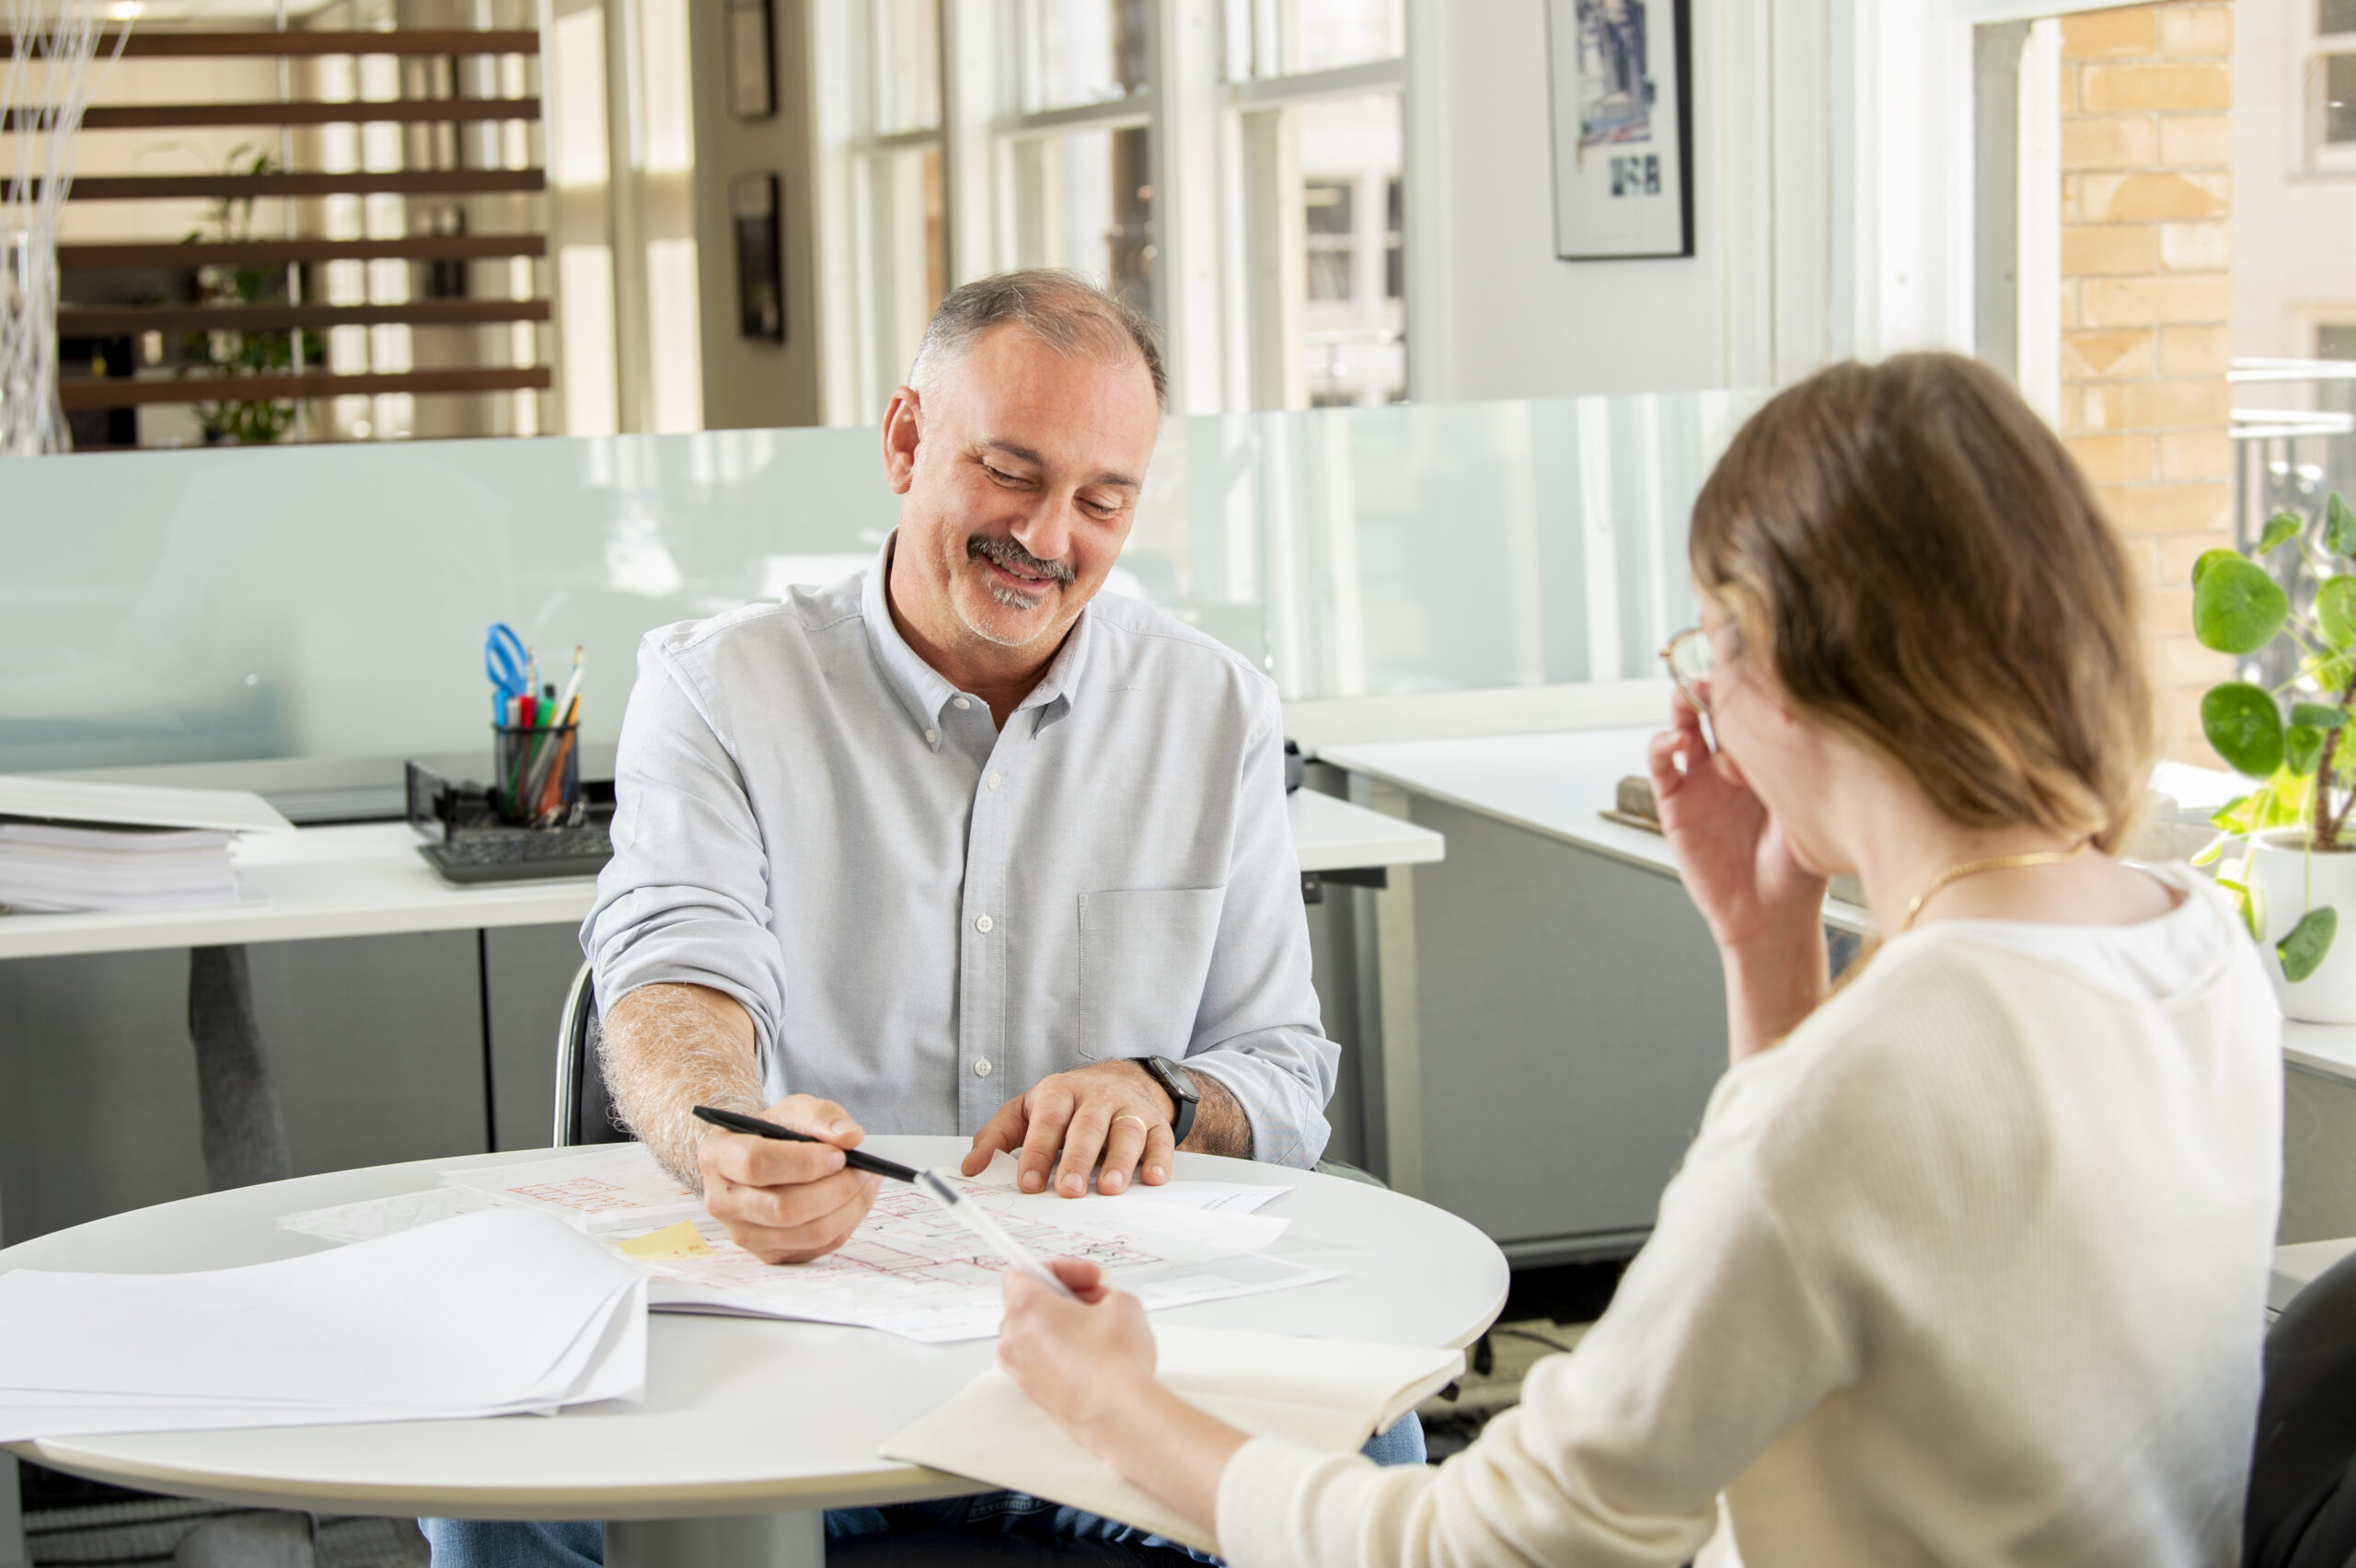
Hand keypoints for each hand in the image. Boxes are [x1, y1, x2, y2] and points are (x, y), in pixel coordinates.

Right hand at [697, 1094, 880, 1262]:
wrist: (761, 1159)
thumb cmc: (775, 1133)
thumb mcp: (794, 1111)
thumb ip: (823, 1117)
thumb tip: (851, 1137)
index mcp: (717, 1156)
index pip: (756, 1164)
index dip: (803, 1162)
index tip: (839, 1154)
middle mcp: (722, 1201)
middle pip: (784, 1208)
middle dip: (835, 1188)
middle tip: (863, 1170)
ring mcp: (742, 1233)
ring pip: (807, 1232)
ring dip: (849, 1207)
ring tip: (866, 1181)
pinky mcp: (768, 1254)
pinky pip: (818, 1247)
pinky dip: (847, 1223)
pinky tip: (855, 1200)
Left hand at [961, 1061, 1176, 1196]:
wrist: (1121, 1080)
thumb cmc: (1068, 1104)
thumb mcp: (1027, 1112)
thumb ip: (997, 1138)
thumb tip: (972, 1168)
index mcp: (1060, 1092)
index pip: (1047, 1121)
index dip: (1038, 1152)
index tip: (1030, 1184)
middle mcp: (1096, 1096)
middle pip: (1087, 1126)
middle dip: (1078, 1160)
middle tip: (1068, 1191)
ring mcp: (1128, 1108)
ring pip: (1126, 1131)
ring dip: (1119, 1161)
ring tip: (1110, 1189)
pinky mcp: (1156, 1123)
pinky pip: (1160, 1140)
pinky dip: (1159, 1159)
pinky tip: (1153, 1178)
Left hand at [999, 1258, 1248, 1538]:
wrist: (1118, 1413)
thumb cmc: (1114, 1362)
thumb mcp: (1122, 1302)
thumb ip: (1103, 1294)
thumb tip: (1101, 1304)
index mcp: (1026, 1308)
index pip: (1021, 1273)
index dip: (1059, 1269)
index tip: (1084, 1276)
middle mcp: (1014, 1339)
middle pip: (1028, 1305)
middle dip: (1062, 1298)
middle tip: (1095, 1300)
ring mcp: (1021, 1371)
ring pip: (1034, 1336)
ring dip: (1062, 1327)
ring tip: (1099, 1331)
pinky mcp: (1035, 1395)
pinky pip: (1042, 1363)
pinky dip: (1062, 1354)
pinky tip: (1095, 1358)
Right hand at [1648, 691, 1824, 953]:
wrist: (1773, 918)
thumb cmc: (1801, 869)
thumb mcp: (1809, 805)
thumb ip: (1794, 762)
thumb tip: (1790, 713)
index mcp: (1770, 758)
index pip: (1754, 706)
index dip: (1747, 679)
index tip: (1748, 652)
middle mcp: (1732, 763)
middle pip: (1715, 707)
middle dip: (1713, 683)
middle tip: (1716, 670)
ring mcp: (1701, 781)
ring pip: (1684, 726)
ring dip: (1683, 706)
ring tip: (1691, 699)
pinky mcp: (1675, 804)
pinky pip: (1661, 766)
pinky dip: (1661, 746)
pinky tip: (1674, 740)